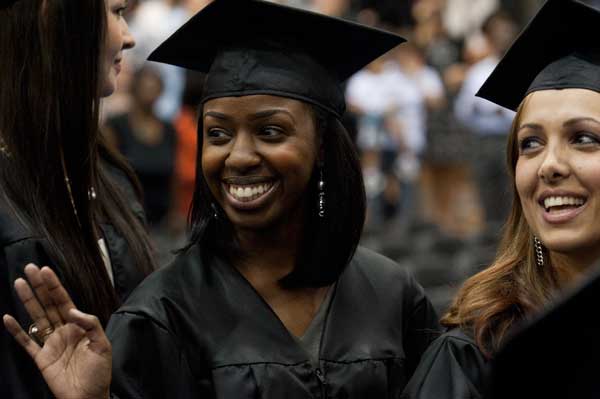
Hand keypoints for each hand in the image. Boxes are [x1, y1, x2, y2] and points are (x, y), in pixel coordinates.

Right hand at [3, 264, 111, 398]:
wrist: (89, 397)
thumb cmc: (100, 372)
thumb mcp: (102, 346)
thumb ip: (90, 325)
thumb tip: (73, 310)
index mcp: (78, 326)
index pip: (64, 301)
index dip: (54, 286)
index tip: (45, 270)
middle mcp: (63, 331)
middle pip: (48, 304)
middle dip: (39, 286)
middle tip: (29, 268)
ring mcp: (50, 343)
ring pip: (36, 317)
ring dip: (27, 301)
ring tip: (18, 283)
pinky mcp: (41, 358)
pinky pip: (26, 343)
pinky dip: (16, 331)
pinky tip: (7, 318)